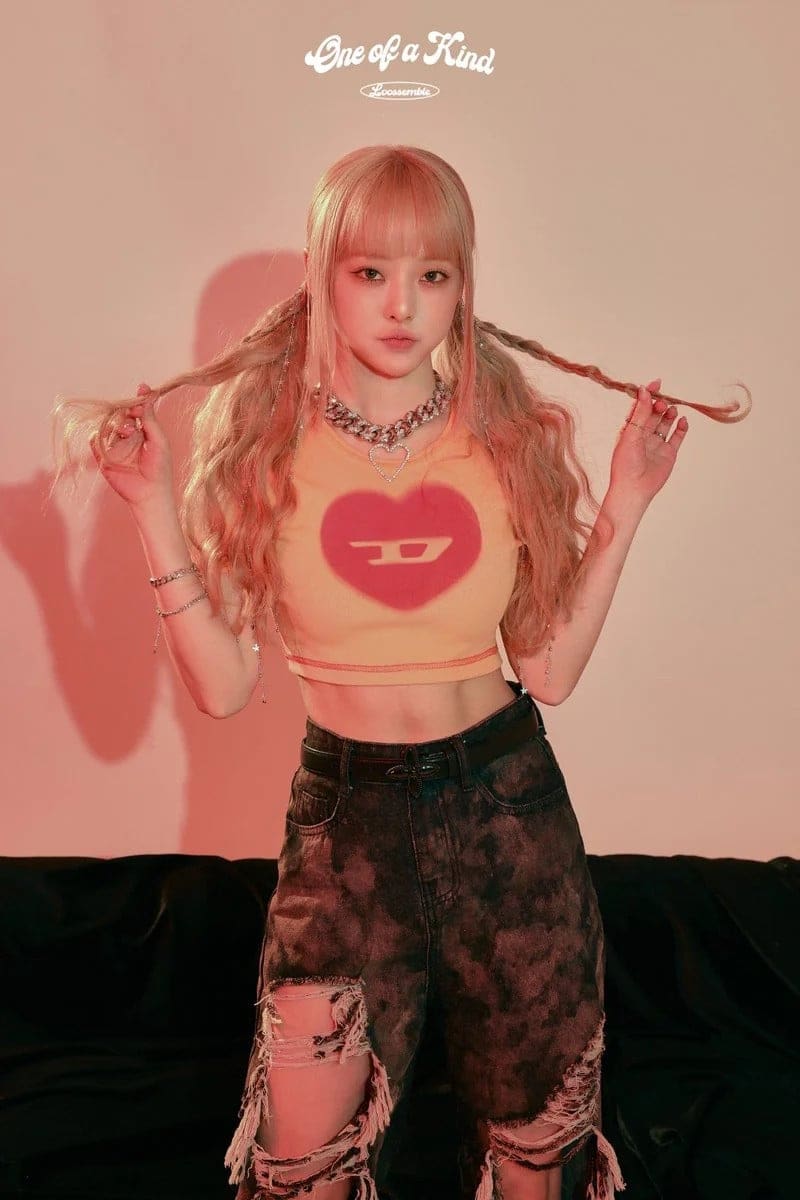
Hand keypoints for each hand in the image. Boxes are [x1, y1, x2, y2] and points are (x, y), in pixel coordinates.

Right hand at [89, 383, 174, 509]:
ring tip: (127, 432)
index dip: (138, 401)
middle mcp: (128, 437)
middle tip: (134, 413)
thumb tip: (147, 393)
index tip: (142, 390)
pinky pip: (95, 441)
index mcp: (143, 431)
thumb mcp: (158, 440)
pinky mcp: (104, 456)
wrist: (150, 492)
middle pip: (121, 415)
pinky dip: (99, 438)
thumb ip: (150, 418)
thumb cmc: (160, 467)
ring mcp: (115, 446)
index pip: (137, 410)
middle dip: (127, 411)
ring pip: (109, 426)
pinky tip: (110, 440)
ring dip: (118, 425)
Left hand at [609, 377, 687, 504]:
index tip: (656, 383)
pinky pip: (677, 436)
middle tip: (662, 403)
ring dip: (670, 414)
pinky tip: (683, 420)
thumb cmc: (625, 464)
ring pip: (666, 423)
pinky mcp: (668, 453)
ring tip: (672, 411)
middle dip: (659, 405)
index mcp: (629, 430)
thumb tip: (643, 390)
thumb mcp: (630, 434)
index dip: (647, 394)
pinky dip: (681, 427)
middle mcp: (643, 435)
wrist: (634, 488)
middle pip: (654, 413)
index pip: (639, 407)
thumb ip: (639, 412)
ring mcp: (656, 444)